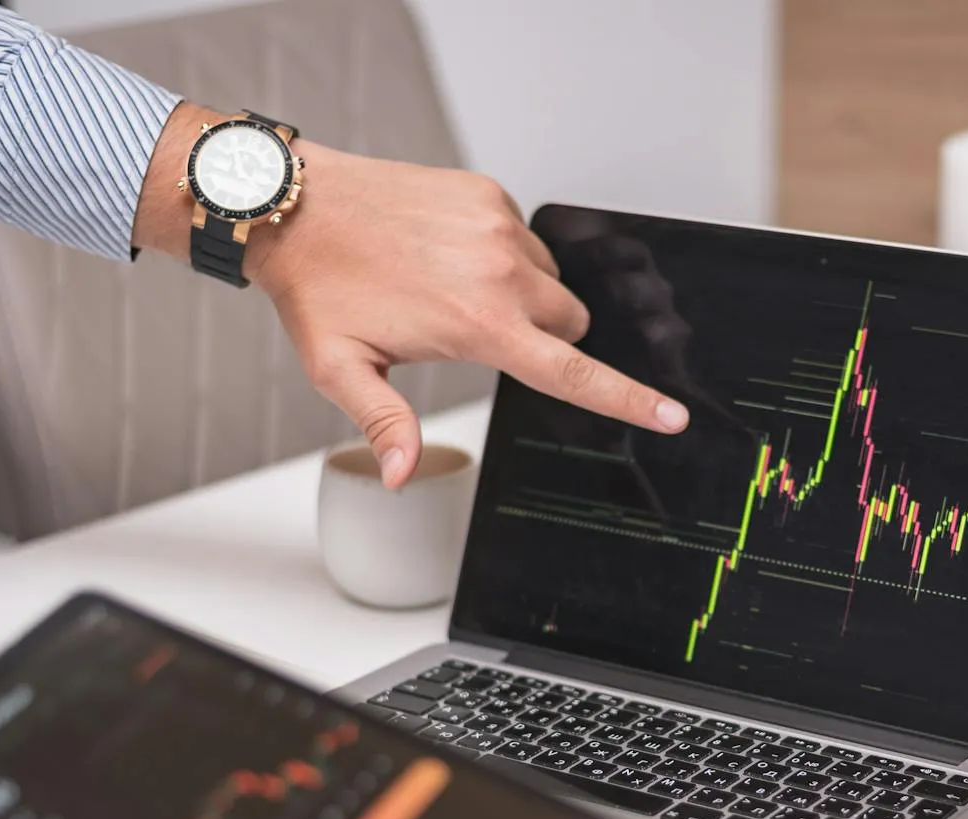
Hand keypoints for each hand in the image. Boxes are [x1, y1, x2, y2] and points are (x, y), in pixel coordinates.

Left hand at [138, 106, 688, 488]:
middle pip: (570, 324)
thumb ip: (385, 423)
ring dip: (523, 295)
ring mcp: (499, 226)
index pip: (573, 372)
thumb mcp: (343, 370)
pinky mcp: (489, 194)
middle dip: (544, 338)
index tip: (672, 416)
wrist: (295, 203)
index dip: (628, 400)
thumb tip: (398, 475)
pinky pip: (525, 237)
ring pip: (550, 281)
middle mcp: (502, 272)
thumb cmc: (318, 289)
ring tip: (452, 289)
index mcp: (478, 325)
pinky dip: (502, 253)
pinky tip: (448, 254)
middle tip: (478, 335)